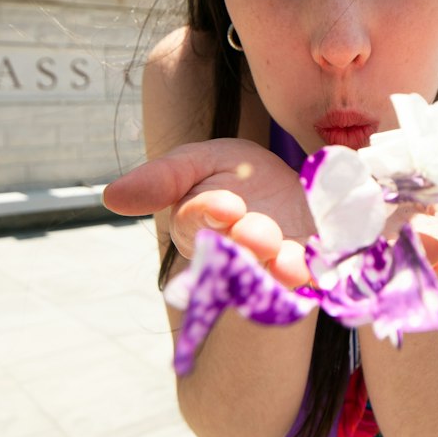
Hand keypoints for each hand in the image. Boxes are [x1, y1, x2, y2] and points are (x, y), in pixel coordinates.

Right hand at [103, 139, 312, 286]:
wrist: (291, 186)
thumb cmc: (235, 175)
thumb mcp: (197, 161)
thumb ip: (160, 179)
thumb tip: (110, 197)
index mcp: (197, 227)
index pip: (196, 222)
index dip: (208, 214)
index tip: (224, 204)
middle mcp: (234, 253)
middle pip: (237, 253)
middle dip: (248, 242)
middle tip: (256, 230)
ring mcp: (274, 264)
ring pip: (274, 274)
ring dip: (282, 269)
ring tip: (289, 261)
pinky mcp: (313, 267)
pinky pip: (316, 275)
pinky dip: (321, 271)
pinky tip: (327, 263)